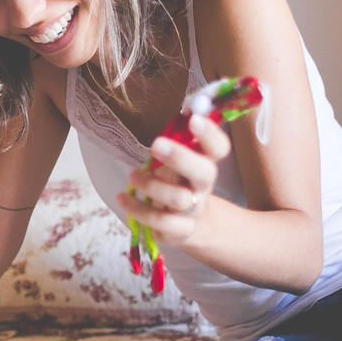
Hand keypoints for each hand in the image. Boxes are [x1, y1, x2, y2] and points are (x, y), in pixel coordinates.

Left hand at [118, 115, 232, 246]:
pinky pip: (160, 221)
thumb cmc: (176, 183)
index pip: (218, 148)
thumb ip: (178, 140)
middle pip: (204, 172)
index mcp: (204, 163)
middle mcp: (202, 187)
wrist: (188, 225)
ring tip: (133, 176)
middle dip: (181, 157)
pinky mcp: (179, 230)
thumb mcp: (177, 161)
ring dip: (151, 184)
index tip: (194, 120)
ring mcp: (193, 210)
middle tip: (156, 144)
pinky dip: (137, 208)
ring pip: (179, 198)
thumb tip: (182, 110)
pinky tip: (123, 197)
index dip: (210, 135)